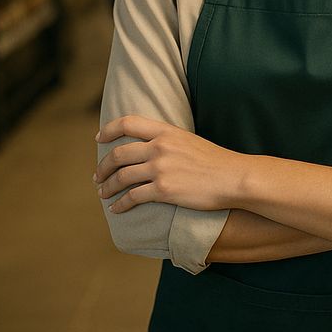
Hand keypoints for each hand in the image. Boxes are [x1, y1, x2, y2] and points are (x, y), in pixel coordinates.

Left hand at [94, 115, 246, 213]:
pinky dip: (121, 204)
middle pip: (119, 153)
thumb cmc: (215, 161)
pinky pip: (133, 197)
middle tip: (97, 176)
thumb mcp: (188, 140)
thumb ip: (167, 140)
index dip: (109, 130)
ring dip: (107, 187)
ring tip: (103, 193)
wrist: (233, 177)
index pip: (127, 122)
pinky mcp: (164, 190)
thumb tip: (148, 148)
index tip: (98, 139)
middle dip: (103, 166)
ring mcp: (160, 168)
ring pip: (122, 176)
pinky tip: (116, 209)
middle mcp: (159, 147)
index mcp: (165, 131)